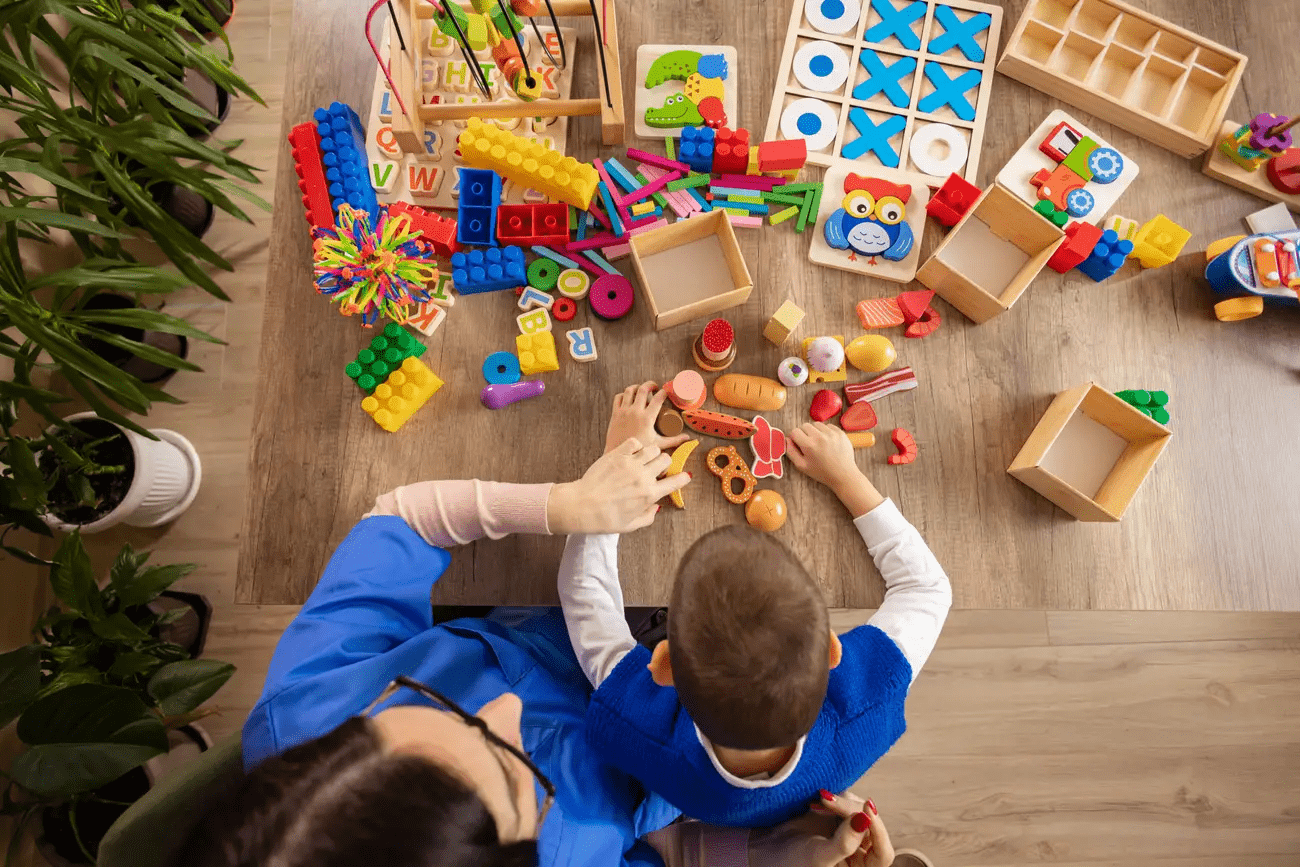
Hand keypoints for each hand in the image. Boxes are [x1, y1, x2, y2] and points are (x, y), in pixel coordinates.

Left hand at [548, 438, 688, 534]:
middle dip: (664, 463)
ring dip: (651, 453)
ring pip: (653, 448)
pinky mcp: (617, 455)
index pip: (675, 482)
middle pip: (666, 459)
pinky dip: (635, 446)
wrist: (581, 506)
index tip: (685, 476)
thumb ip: (648, 517)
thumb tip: (656, 507)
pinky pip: (634, 442)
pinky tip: (630, 453)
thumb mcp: (630, 525)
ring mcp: (630, 464)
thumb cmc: (604, 519)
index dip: (683, 478)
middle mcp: (643, 477)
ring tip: (643, 459)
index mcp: (649, 495)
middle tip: (656, 468)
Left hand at [604, 382, 690, 454]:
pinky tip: (629, 396)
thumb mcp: (659, 444)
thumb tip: (688, 438)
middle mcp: (635, 412)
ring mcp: (624, 411)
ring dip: (637, 387)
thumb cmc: (640, 451)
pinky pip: (618, 397)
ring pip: (630, 390)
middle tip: (655, 387)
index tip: (667, 392)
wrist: (619, 454)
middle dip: (651, 385)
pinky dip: (624, 394)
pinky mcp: (615, 413)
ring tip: (642, 389)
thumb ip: (674, 440)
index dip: (664, 392)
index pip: (658, 399)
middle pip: (643, 389)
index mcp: (647, 418)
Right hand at [746, 790, 891, 866]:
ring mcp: (850, 836)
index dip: (878, 829)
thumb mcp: (819, 856)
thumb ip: (844, 842)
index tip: (865, 807)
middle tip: (829, 800)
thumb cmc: (792, 863)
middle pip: (871, 827)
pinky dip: (836, 799)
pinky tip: (820, 799)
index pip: (883, 851)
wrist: (767, 851)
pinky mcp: (839, 820)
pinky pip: (847, 804)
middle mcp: (860, 855)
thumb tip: (865, 819)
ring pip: (860, 811)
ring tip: (821, 801)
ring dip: (842, 802)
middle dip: (852, 810)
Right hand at [787, 423, 883, 517]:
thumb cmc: (821, 472)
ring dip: (815, 431)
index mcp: (809, 445)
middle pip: (805, 425)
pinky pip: (828, 426)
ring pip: (816, 424)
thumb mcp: (802, 466)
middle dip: (804, 433)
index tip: (798, 444)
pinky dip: (825, 431)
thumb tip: (787, 439)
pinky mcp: (840, 432)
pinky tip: (828, 442)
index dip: (794, 438)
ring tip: (819, 443)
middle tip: (809, 444)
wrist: (843, 474)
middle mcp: (820, 436)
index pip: (795, 431)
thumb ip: (791, 452)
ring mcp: (831, 433)